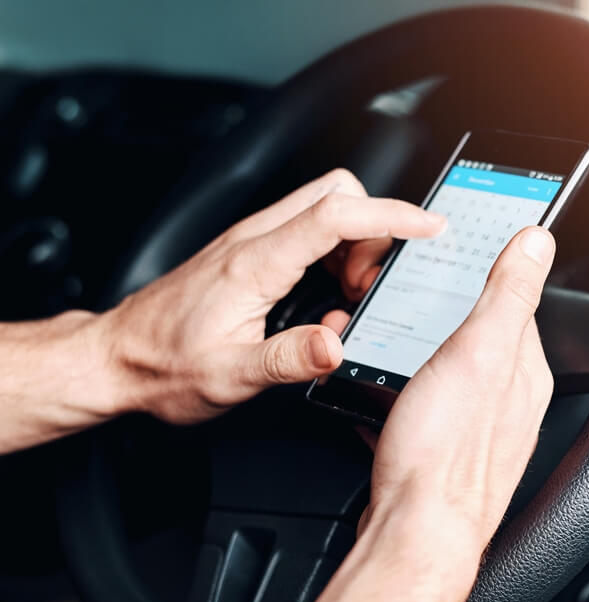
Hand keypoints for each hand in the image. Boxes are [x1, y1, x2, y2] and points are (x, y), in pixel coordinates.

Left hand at [101, 168, 445, 423]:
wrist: (116, 359)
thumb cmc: (164, 366)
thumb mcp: (230, 376)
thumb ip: (289, 359)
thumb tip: (337, 345)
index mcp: (256, 263)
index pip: (337, 215)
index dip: (391, 215)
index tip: (429, 227)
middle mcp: (254, 240)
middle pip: (336, 194)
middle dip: (374, 229)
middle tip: (367, 285)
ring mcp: (251, 242)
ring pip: (325, 208)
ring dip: (354, 244)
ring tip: (346, 297)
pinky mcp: (250, 252)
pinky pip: (308, 230)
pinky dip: (334, 253)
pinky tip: (325, 296)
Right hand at [264, 227, 555, 601]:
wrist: (414, 534)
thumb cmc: (444, 454)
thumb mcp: (479, 352)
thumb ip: (509, 294)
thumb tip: (537, 240)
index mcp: (524, 370)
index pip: (516, 303)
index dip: (487, 274)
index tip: (464, 253)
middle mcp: (511, 400)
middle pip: (483, 338)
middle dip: (450, 316)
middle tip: (417, 298)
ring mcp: (479, 429)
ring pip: (454, 374)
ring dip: (427, 354)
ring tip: (397, 340)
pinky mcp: (445, 453)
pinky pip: (429, 409)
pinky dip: (408, 394)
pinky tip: (390, 395)